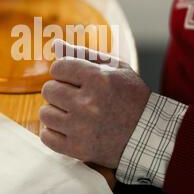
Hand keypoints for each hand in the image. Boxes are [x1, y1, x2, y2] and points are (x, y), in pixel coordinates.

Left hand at [39, 40, 151, 168]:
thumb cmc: (131, 96)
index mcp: (98, 80)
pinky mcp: (78, 149)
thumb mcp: (115, 68)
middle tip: (74, 96)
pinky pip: (46, 137)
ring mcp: (82, 129)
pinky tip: (66, 127)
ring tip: (71, 112)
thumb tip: (54, 44)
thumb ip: (83, 54)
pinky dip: (53, 132)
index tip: (73, 78)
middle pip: (49, 90)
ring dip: (55, 111)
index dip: (63, 71)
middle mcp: (88, 104)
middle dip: (59, 90)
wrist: (148, 134)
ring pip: (45, 113)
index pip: (58, 68)